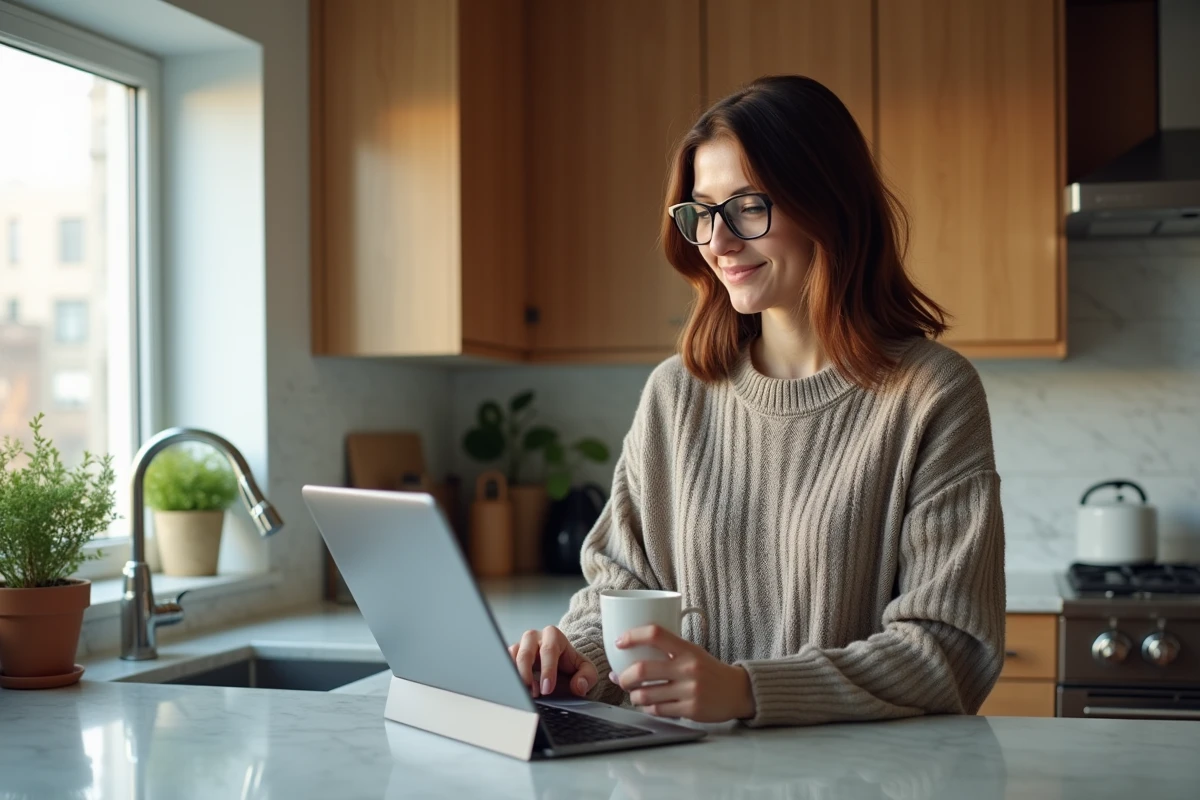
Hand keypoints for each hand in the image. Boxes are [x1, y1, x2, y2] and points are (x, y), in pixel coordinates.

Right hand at [508, 625, 598, 698]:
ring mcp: (521, 645)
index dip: (547, 670)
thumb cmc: (571, 666)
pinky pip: (504, 662)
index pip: (549, 650)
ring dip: (516, 676)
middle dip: (528, 674)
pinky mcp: (511, 655)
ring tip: (525, 693)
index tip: (547, 689)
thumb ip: (587, 677)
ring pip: (512, 656)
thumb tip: (579, 686)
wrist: (561, 665)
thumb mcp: (586, 670)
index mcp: (553, 635)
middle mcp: (535, 637)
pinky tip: (516, 689)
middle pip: (526, 652)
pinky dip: (509, 676)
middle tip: (533, 694)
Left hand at [612, 624, 755, 722]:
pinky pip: (658, 710)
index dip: (632, 636)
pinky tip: (649, 705)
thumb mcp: (693, 652)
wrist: (737, 691)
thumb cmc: (709, 670)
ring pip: (646, 695)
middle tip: (621, 679)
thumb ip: (668, 651)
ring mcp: (689, 690)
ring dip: (634, 696)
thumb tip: (632, 654)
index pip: (655, 634)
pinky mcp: (690, 709)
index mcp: (687, 649)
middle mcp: (687, 668)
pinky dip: (648, 708)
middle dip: (624, 677)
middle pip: (642, 669)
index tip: (619, 642)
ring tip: (635, 694)